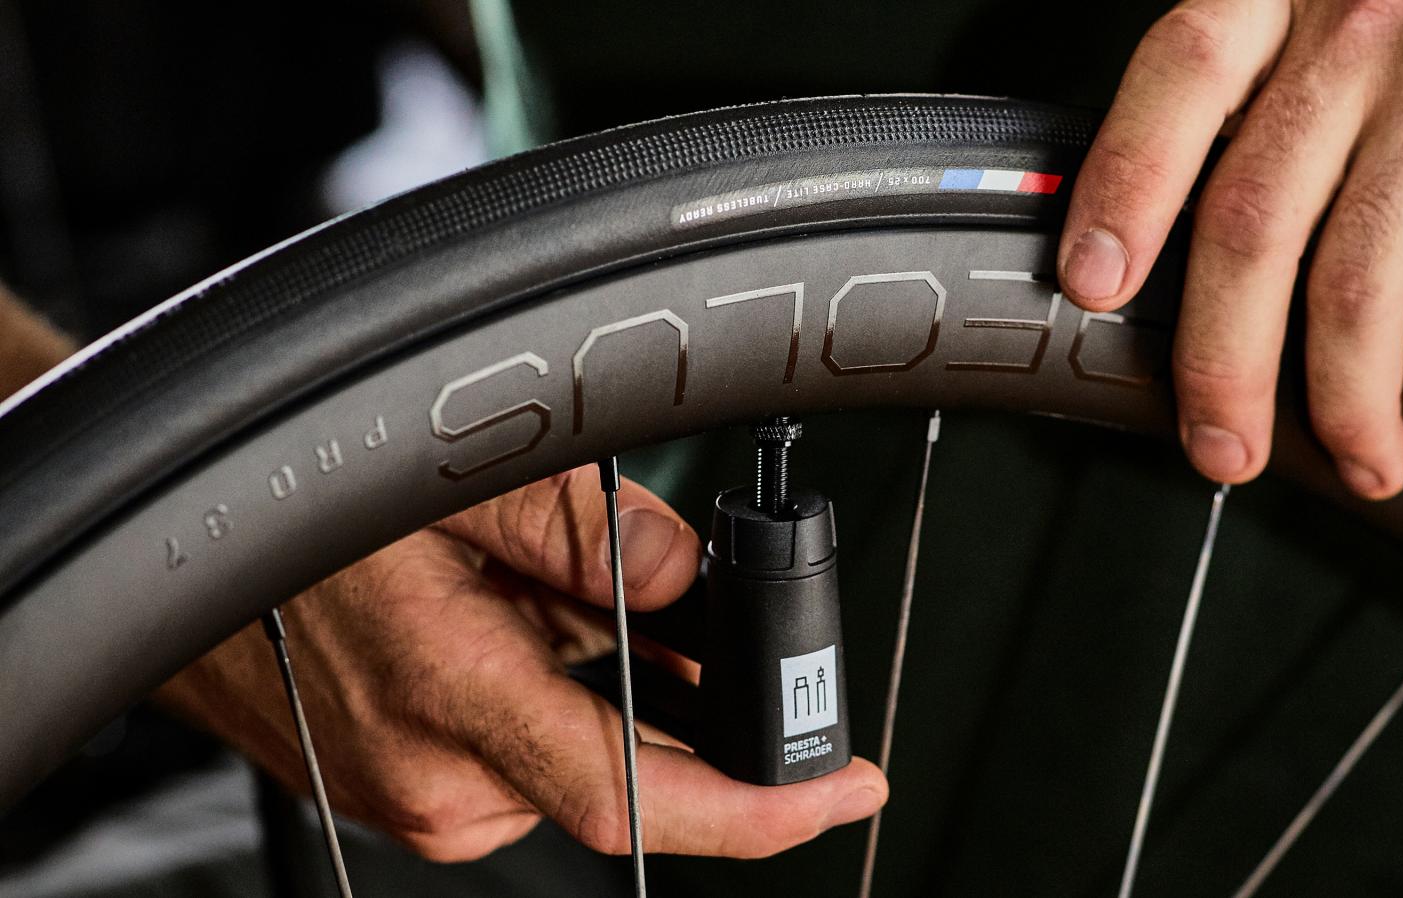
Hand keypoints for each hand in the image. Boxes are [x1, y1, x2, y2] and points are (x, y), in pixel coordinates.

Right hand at [157, 467, 886, 861]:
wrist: (166, 544)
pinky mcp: (408, 785)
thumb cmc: (286, 507)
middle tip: (710, 628)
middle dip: (693, 711)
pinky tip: (541, 625)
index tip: (842, 790)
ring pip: (575, 752)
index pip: (636, 800)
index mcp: (450, 702)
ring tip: (564, 587)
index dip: (759, 809)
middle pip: (624, 772)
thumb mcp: (450, 481)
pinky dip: (562, 697)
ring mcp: (418, 793)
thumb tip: (690, 578)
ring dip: (615, 689)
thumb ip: (586, 531)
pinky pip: (524, 752)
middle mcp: (436, 781)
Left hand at [1058, 0, 1402, 497]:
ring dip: (1340, 410)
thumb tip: (1157, 267)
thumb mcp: (1349, 40)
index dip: (1122, 184)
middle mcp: (1368, 24)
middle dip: (1222, 364)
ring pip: (1351, 292)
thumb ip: (1267, 115)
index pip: (1182, 76)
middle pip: (1249, 221)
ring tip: (1353, 461)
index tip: (1092, 283)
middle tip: (1221, 445)